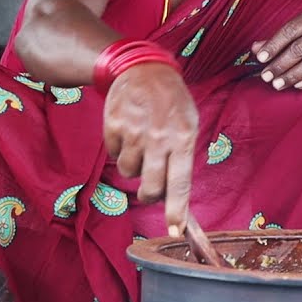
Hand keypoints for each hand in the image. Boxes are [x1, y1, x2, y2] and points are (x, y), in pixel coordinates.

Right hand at [102, 63, 197, 234]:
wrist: (142, 70)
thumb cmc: (172, 102)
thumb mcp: (189, 124)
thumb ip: (182, 156)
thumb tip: (170, 193)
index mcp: (184, 139)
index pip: (180, 183)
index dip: (177, 210)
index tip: (175, 231)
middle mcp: (159, 139)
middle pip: (151, 186)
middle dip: (149, 194)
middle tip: (149, 189)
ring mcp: (134, 134)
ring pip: (129, 173)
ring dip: (134, 167)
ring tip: (142, 145)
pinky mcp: (113, 128)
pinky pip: (114, 155)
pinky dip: (120, 150)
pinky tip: (129, 132)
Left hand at [252, 9, 301, 90]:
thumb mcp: (301, 34)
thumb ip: (279, 41)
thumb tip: (255, 49)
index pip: (290, 30)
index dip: (273, 45)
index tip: (261, 58)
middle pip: (299, 48)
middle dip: (280, 64)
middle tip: (266, 77)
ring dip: (292, 75)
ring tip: (277, 84)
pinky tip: (298, 86)